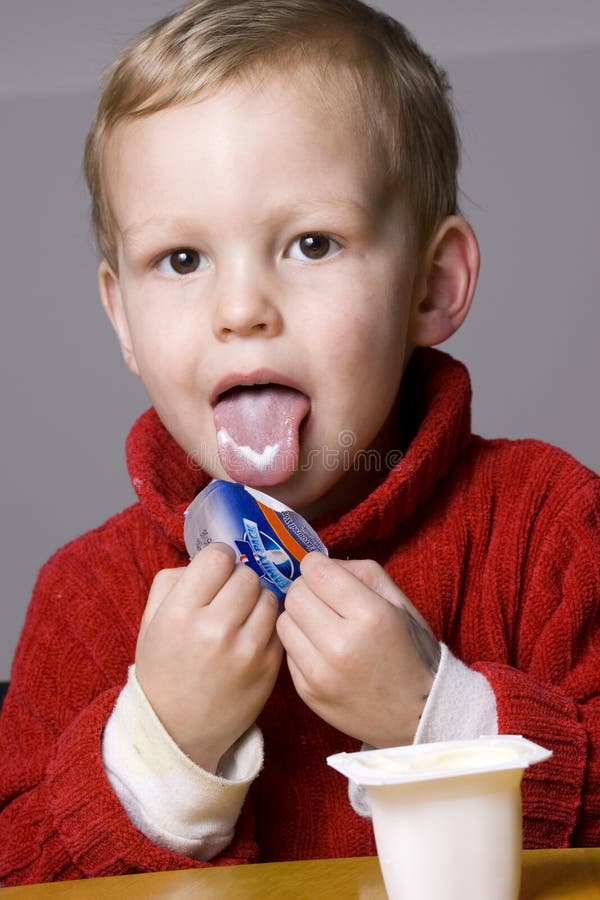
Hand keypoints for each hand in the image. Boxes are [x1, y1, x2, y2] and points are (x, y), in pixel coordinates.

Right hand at [135, 543, 282, 771]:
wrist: (176, 731)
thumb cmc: (163, 669)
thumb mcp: (151, 621)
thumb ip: (173, 580)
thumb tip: (211, 559)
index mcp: (180, 612)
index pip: (218, 557)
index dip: (218, 561)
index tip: (216, 573)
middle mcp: (214, 629)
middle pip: (247, 574)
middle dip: (239, 580)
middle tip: (229, 597)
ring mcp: (246, 650)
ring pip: (269, 597)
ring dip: (257, 601)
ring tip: (242, 616)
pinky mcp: (269, 668)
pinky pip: (279, 626)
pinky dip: (268, 626)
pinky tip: (251, 637)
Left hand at [276, 552, 439, 747]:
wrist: (418, 715)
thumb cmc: (412, 653)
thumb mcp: (399, 602)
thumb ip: (361, 572)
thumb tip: (321, 564)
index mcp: (370, 616)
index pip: (316, 573)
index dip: (317, 565)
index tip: (324, 572)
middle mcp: (341, 645)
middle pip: (294, 595)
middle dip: (306, 589)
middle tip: (323, 598)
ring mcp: (320, 673)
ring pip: (283, 622)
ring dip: (298, 617)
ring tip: (320, 624)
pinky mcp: (307, 693)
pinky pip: (287, 651)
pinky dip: (299, 644)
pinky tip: (321, 650)